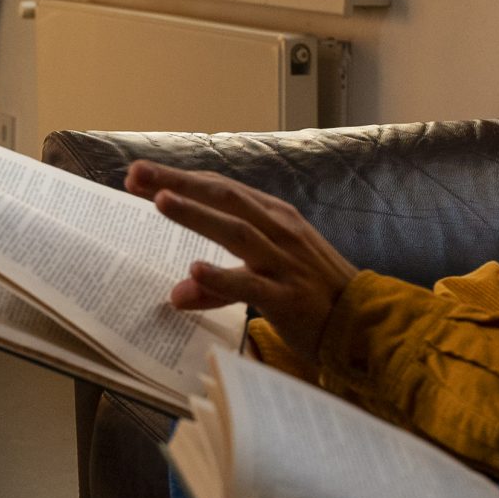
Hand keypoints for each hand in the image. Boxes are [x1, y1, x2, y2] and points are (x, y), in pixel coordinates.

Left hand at [125, 162, 357, 358]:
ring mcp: (284, 263)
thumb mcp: (265, 279)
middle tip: (135, 174)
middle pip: (223, 198)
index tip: (140, 174)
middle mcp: (279, 231)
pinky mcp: (287, 298)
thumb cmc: (312, 295)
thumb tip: (177, 294)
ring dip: (196, 215)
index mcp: (274, 217)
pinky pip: (251, 286)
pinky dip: (222, 277)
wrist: (364, 324)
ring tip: (160, 201)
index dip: (181, 179)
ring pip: (235, 231)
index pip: (221, 189)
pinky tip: (195, 270)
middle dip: (178, 183)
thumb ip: (219, 284)